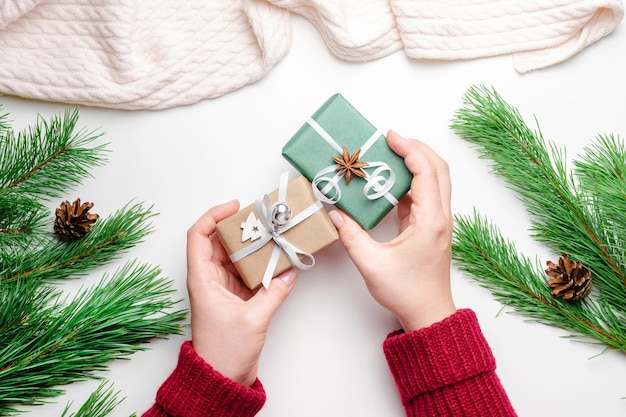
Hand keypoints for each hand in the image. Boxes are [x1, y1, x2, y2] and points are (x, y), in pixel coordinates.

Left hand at [186, 200, 296, 386]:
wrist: (221, 378)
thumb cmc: (223, 353)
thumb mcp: (252, 319)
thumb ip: (273, 293)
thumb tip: (287, 274)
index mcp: (202, 279)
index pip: (199, 236)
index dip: (213, 216)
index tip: (234, 207)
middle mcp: (209, 279)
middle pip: (220, 242)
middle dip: (241, 228)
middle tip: (262, 220)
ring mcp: (222, 287)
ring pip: (236, 256)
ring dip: (253, 246)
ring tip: (272, 237)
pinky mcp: (235, 297)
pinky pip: (247, 272)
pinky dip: (260, 265)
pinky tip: (276, 261)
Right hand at [328, 131, 455, 331]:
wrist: (428, 313)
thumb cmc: (406, 292)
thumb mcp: (371, 264)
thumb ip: (350, 236)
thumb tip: (335, 213)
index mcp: (431, 221)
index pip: (426, 172)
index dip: (410, 149)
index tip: (391, 137)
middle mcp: (441, 217)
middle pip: (438, 169)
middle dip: (417, 148)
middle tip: (392, 140)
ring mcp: (439, 222)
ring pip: (436, 180)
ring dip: (416, 163)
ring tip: (390, 155)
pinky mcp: (432, 227)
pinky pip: (426, 195)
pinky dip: (411, 181)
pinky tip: (389, 182)